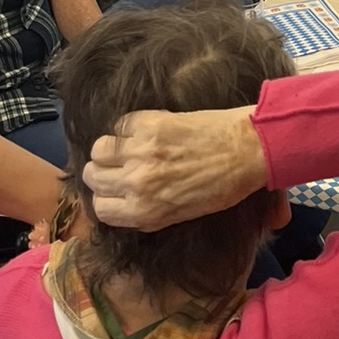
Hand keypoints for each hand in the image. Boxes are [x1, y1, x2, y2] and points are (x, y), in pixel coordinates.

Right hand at [85, 105, 265, 230]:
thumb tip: (122, 200)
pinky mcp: (149, 123)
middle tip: (117, 166)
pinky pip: (119, 125)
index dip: (105, 197)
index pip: (99, 209)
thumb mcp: (178, 214)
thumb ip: (146, 210)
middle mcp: (136, 183)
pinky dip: (125, 128)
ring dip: (108, 149)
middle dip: (102, 172)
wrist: (246, 150)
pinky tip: (140, 130)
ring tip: (125, 147)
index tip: (113, 189)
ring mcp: (140, 151)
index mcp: (144, 212)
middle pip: (93, 177)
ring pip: (98, 149)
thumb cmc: (221, 187)